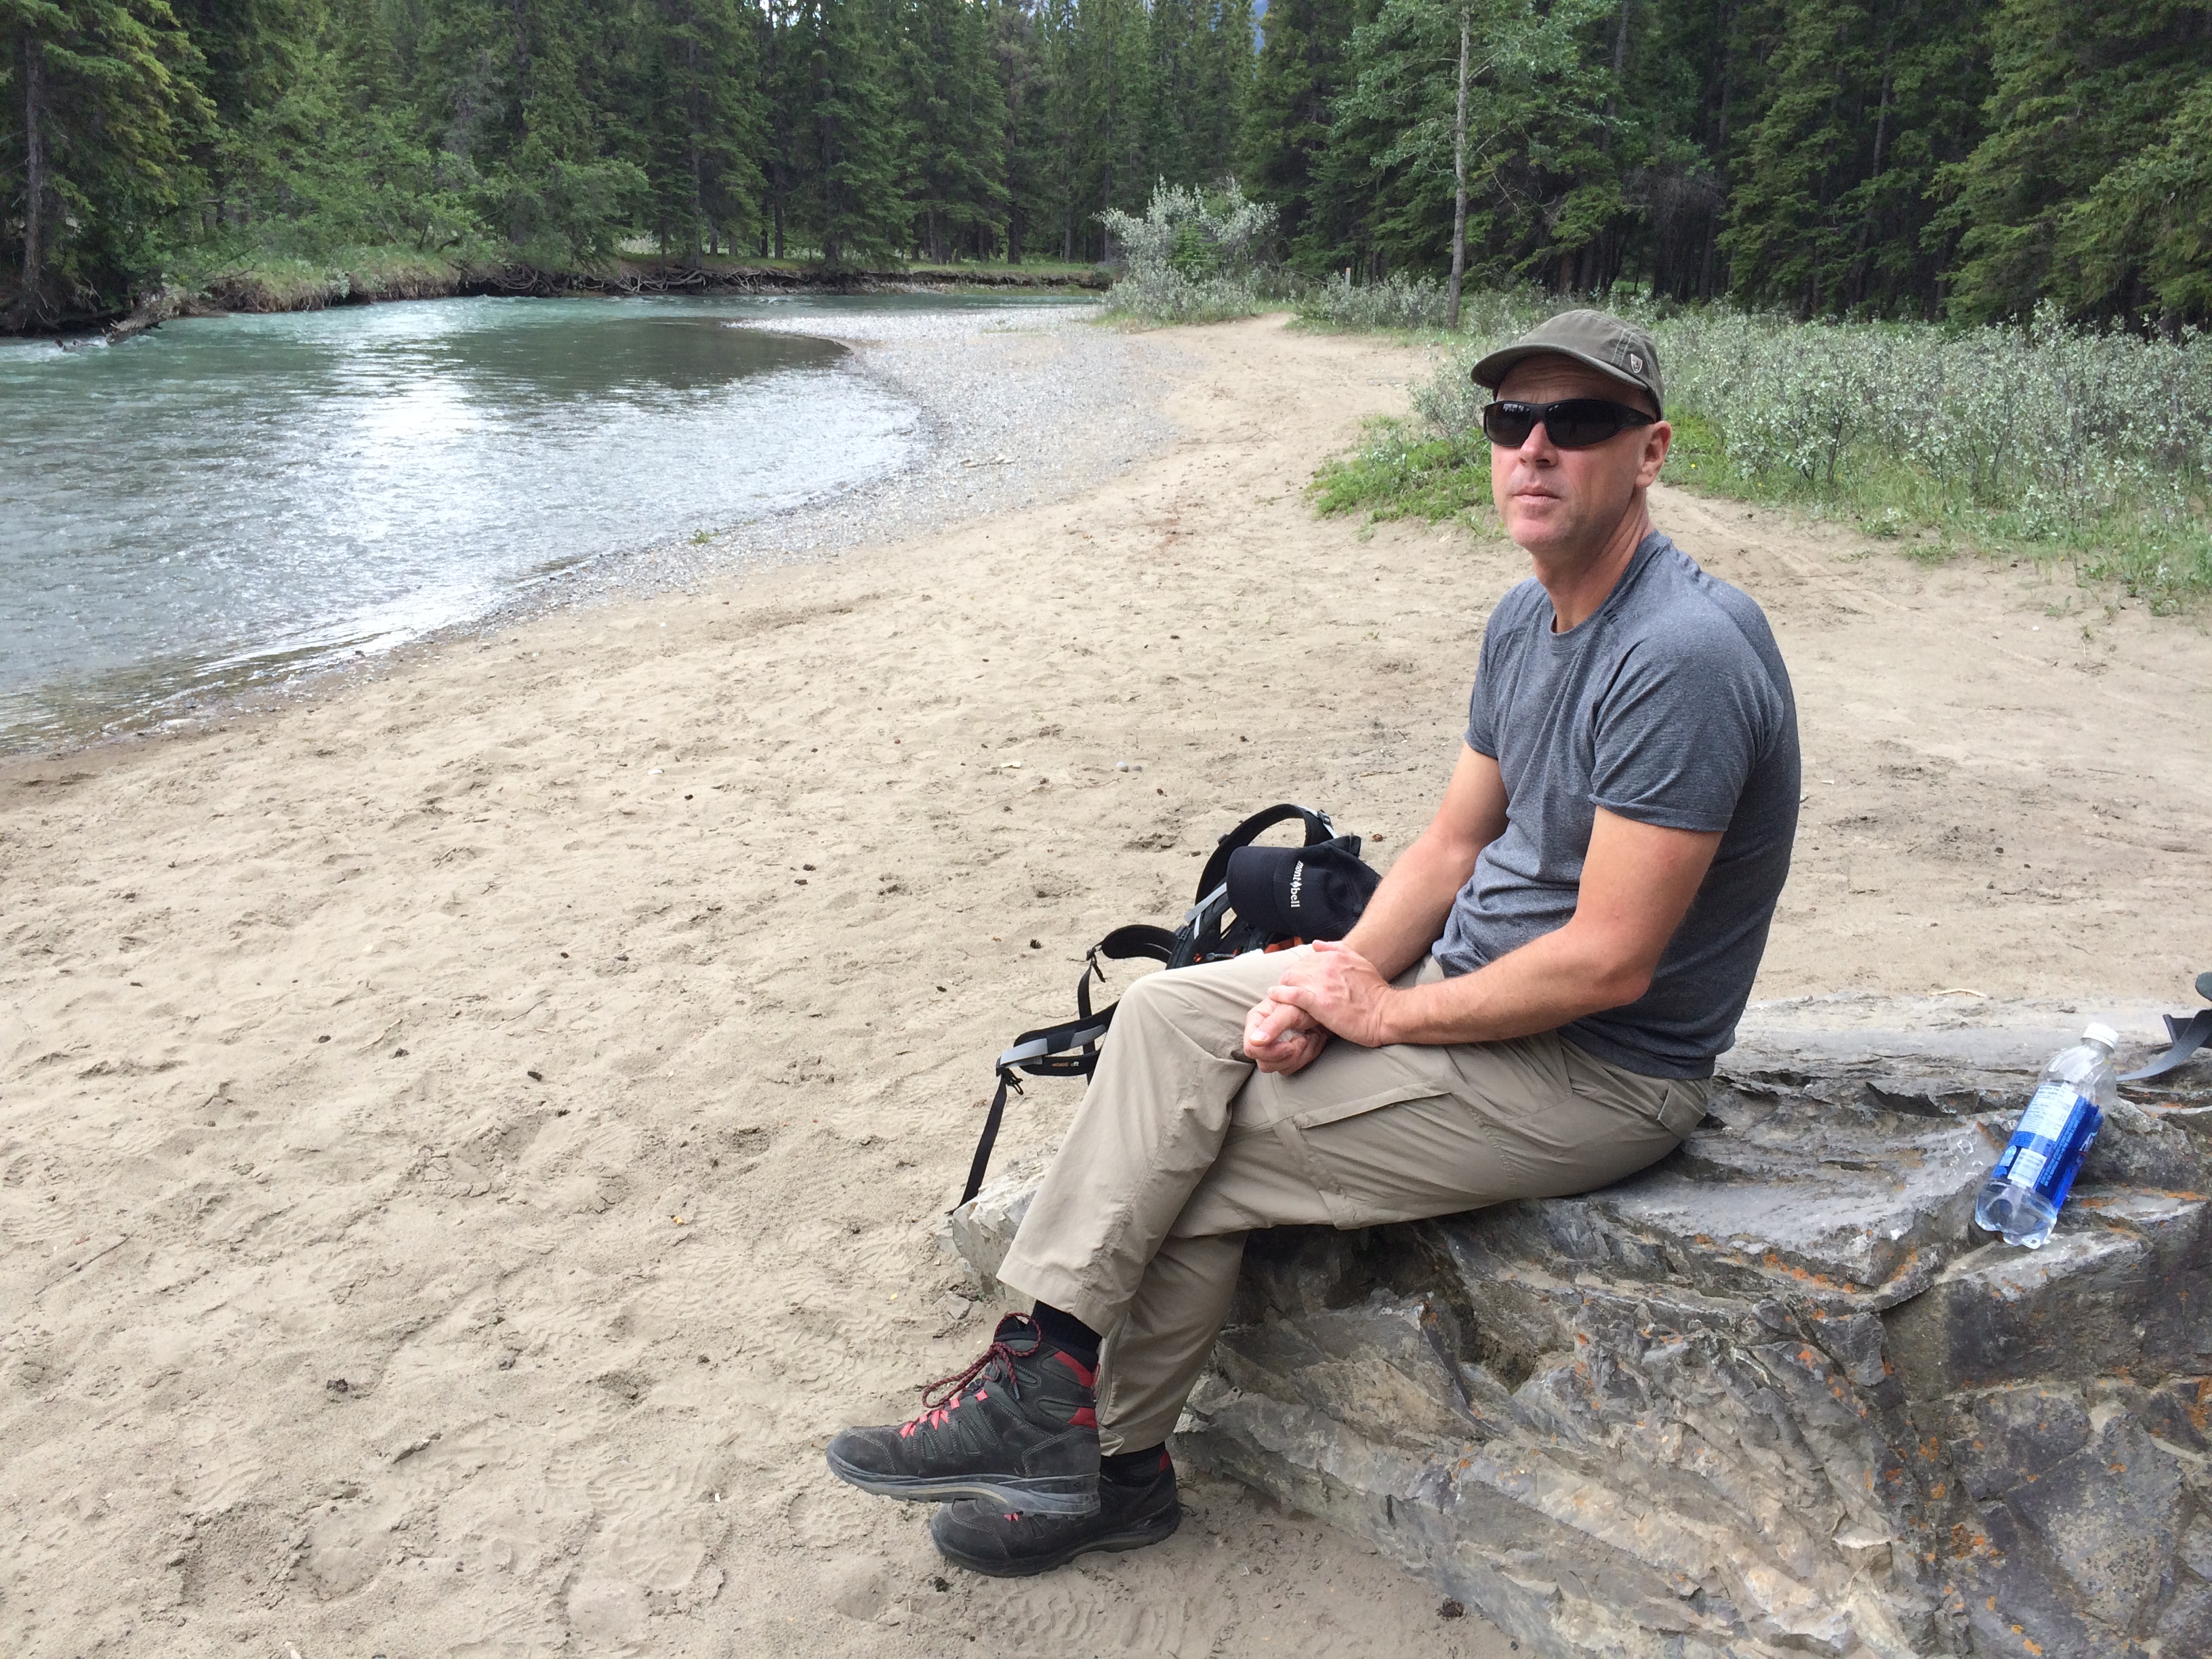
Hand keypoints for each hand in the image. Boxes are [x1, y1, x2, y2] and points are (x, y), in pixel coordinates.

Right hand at [1243, 993, 1328, 1074]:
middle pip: (1265, 1064)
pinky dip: (1308, 1056)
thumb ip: (1273, 1024)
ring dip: (1301, 1055)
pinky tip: (1312, 1041)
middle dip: (1289, 1056)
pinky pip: (1294, 1067)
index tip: (1289, 1046)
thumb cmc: (1305, 1002)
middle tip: (1303, 1039)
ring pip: (1281, 1068)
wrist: (1323, 1006)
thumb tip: (1255, 1041)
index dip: (1270, 1052)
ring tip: (1309, 1037)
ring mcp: (1275, 1048)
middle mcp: (1262, 1037)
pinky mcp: (1287, 1055)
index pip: (1251, 1049)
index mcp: (1257, 1022)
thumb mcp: (1291, 1010)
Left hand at [1262, 939, 1396, 1047]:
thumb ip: (1337, 950)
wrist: (1386, 1013)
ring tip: (1279, 994)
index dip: (1299, 970)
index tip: (1298, 979)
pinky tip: (1275, 996)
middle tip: (1286, 988)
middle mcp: (1326, 967)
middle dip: (1289, 978)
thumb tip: (1317, 944)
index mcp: (1335, 957)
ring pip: (1290, 979)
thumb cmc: (1375, 992)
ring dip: (1282, 986)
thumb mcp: (1360, 962)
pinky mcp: (1318, 1003)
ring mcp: (1321, 984)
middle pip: (1295, 968)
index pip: (1306, 959)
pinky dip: (1280, 995)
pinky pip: (1291, 995)